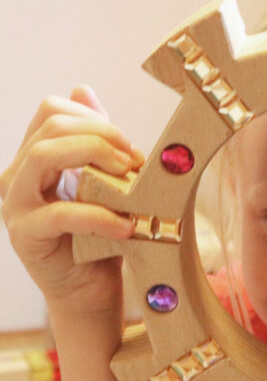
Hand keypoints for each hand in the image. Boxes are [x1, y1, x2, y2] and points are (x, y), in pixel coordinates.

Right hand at [0, 86, 142, 316]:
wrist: (91, 291)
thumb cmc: (102, 237)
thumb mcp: (105, 184)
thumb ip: (96, 143)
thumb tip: (83, 89)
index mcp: (35, 158)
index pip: (52, 110)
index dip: (96, 120)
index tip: (129, 147)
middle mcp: (18, 175)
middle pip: (50, 125)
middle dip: (101, 134)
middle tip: (135, 159)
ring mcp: (17, 204)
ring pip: (45, 154)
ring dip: (95, 157)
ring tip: (130, 179)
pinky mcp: (27, 236)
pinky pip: (61, 213)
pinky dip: (100, 216)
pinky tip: (126, 227)